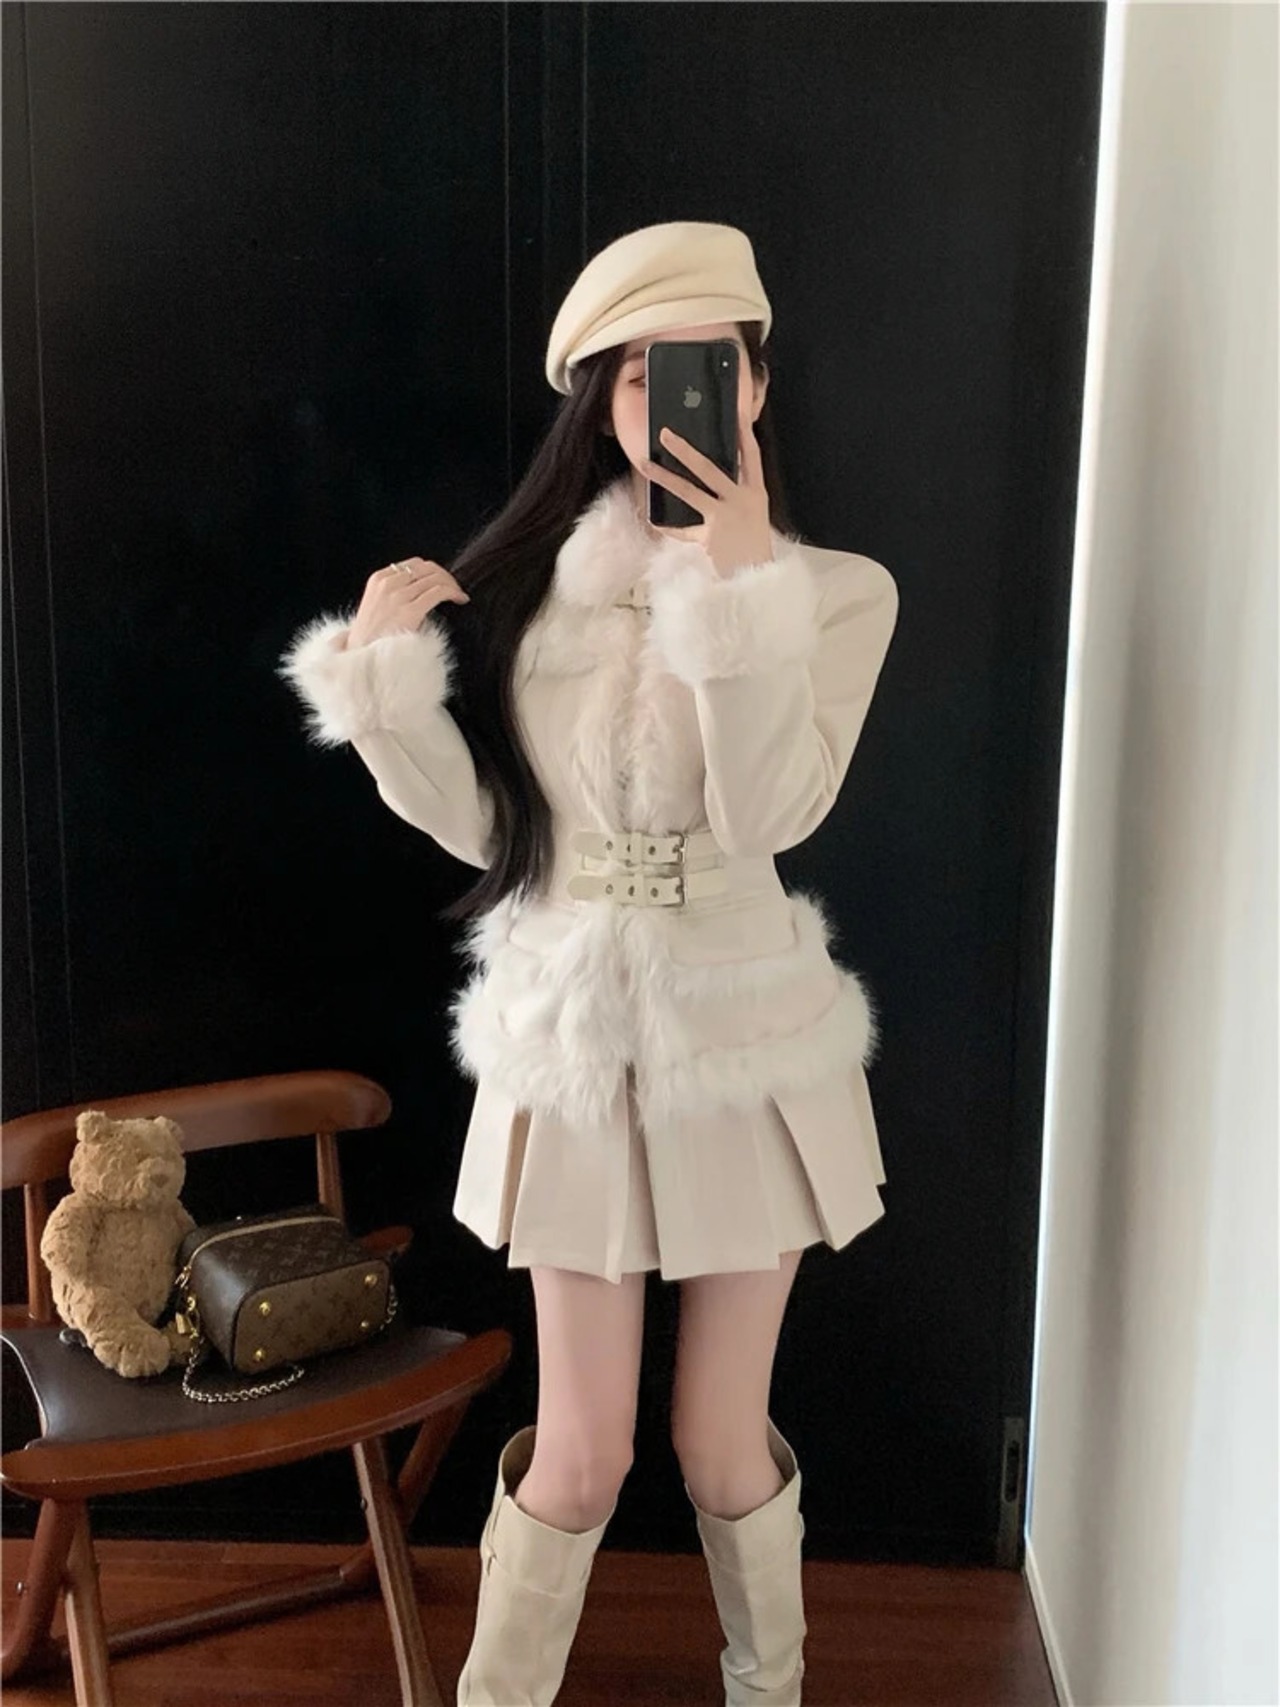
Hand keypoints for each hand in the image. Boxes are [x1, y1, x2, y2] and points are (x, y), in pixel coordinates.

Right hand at [346, 557, 469, 649]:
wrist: (361, 656)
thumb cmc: (371, 637)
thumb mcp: (377, 605)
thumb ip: (394, 593)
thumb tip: (423, 588)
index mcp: (379, 579)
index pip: (413, 564)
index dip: (432, 570)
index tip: (441, 580)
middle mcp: (388, 584)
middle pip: (426, 568)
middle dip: (444, 576)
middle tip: (454, 588)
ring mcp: (399, 597)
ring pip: (435, 578)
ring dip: (452, 584)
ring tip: (459, 595)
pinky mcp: (410, 611)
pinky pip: (440, 592)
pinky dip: (454, 592)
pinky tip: (460, 599)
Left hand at [642, 403, 773, 577]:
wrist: (759, 579)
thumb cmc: (753, 546)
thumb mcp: (752, 516)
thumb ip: (734, 496)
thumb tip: (711, 478)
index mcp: (756, 493)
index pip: (751, 456)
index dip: (743, 433)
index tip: (735, 411)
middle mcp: (741, 500)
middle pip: (710, 468)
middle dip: (686, 449)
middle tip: (666, 433)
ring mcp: (725, 518)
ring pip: (690, 491)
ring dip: (665, 476)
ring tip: (644, 463)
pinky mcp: (710, 536)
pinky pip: (683, 530)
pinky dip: (668, 527)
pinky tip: (653, 520)